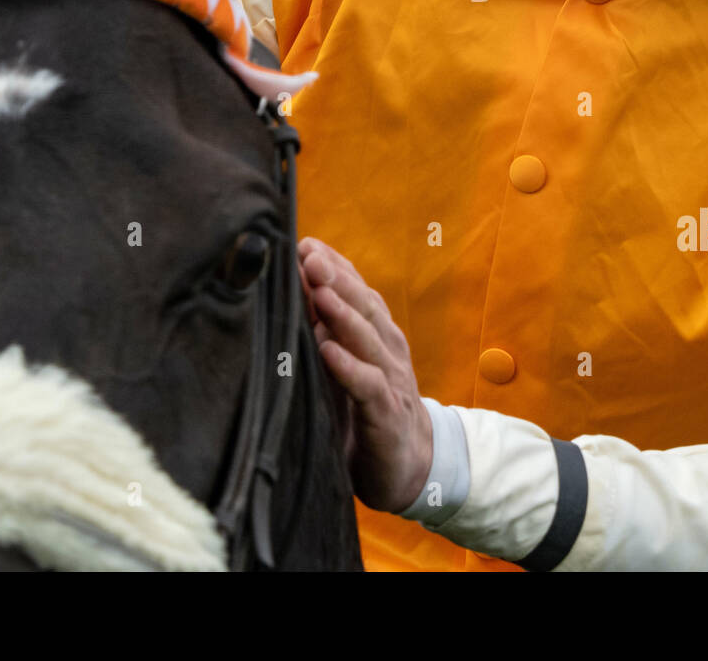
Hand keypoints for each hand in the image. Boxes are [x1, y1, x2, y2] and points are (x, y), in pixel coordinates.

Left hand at [297, 237, 432, 513]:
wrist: (412, 464)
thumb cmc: (368, 407)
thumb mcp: (347, 363)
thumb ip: (327, 329)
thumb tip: (294, 289)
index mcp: (378, 332)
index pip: (358, 289)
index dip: (334, 265)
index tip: (304, 243)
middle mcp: (387, 348)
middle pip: (364, 305)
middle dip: (336, 277)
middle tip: (308, 254)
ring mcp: (390, 379)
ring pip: (367, 338)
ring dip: (342, 313)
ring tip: (318, 291)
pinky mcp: (387, 414)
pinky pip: (368, 386)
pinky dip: (348, 367)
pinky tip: (327, 351)